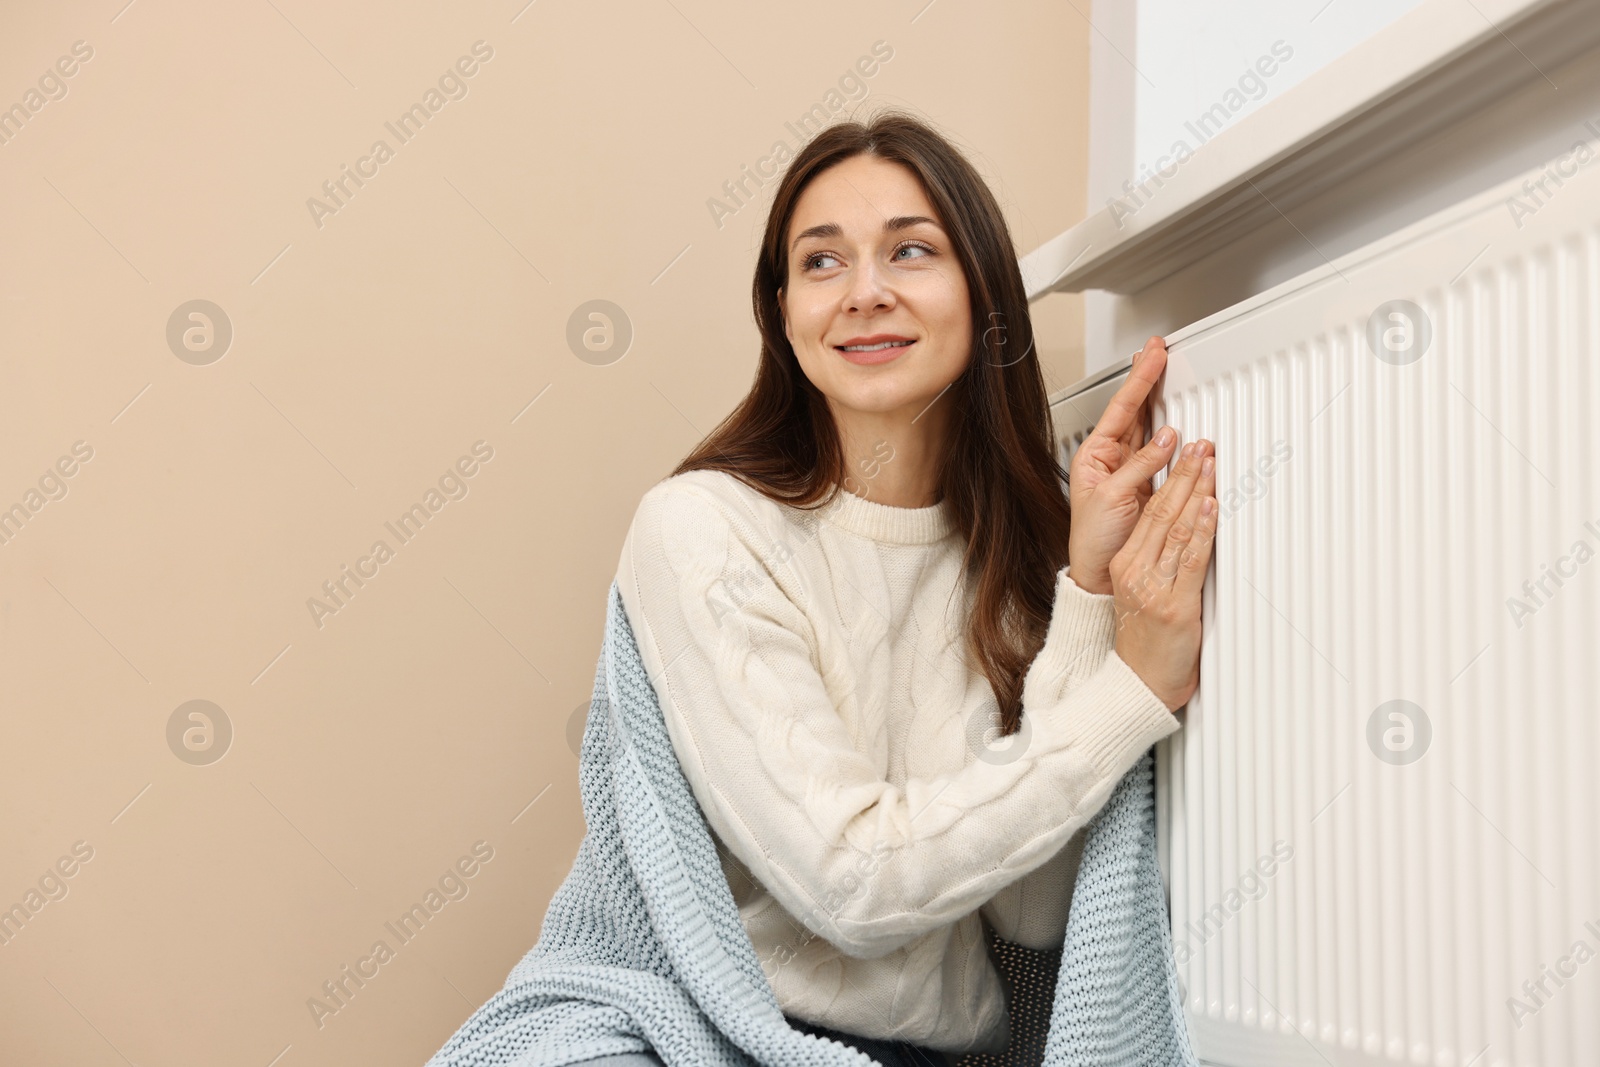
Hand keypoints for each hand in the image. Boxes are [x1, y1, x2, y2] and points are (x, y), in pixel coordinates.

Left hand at [1066, 336, 1179, 595]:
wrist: (1099, 573)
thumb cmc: (1092, 540)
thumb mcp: (1111, 498)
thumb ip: (1139, 466)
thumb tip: (1166, 438)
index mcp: (1095, 456)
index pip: (1121, 409)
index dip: (1138, 380)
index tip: (1152, 356)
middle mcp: (1113, 459)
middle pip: (1135, 410)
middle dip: (1148, 379)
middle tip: (1160, 352)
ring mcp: (1134, 471)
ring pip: (1152, 428)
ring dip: (1163, 402)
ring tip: (1171, 375)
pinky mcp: (1151, 487)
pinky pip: (1167, 456)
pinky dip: (1178, 439)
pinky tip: (1185, 424)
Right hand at [1109, 437, 1217, 711]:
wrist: (1139, 685)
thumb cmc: (1146, 644)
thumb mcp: (1142, 595)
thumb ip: (1160, 561)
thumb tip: (1187, 528)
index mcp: (1125, 565)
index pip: (1148, 511)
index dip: (1170, 478)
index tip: (1185, 453)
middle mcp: (1136, 571)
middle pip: (1162, 511)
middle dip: (1184, 474)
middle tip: (1201, 446)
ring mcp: (1153, 587)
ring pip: (1177, 528)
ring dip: (1196, 491)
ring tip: (1210, 464)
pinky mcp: (1174, 605)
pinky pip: (1192, 559)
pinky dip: (1203, 530)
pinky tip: (1210, 508)